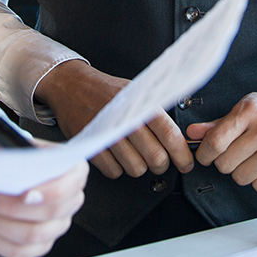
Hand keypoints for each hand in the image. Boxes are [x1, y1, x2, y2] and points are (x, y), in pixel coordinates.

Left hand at [0, 158, 86, 256]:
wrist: (3, 164)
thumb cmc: (10, 152)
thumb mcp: (12, 140)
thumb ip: (11, 149)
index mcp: (73, 171)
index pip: (66, 187)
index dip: (47, 193)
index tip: (23, 193)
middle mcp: (71, 200)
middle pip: (48, 214)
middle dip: (9, 207)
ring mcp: (58, 225)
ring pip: (32, 236)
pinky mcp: (41, 244)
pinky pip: (19, 252)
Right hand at [36, 60, 192, 179]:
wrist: (72, 85)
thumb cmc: (106, 90)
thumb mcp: (136, 92)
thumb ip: (156, 112)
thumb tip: (179, 136)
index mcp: (140, 105)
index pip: (169, 134)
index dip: (181, 154)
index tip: (185, 162)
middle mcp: (125, 120)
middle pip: (156, 157)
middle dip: (161, 165)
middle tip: (160, 162)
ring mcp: (107, 134)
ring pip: (136, 168)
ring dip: (139, 167)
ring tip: (135, 155)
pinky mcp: (91, 146)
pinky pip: (113, 171)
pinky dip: (118, 168)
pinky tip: (117, 156)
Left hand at [187, 90, 256, 192]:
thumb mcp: (245, 109)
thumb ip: (217, 124)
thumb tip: (191, 134)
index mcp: (250, 110)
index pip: (215, 142)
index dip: (205, 154)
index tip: (206, 156)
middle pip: (225, 164)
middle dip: (225, 163)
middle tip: (234, 155)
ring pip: (242, 178)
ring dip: (241, 173)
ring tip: (251, 160)